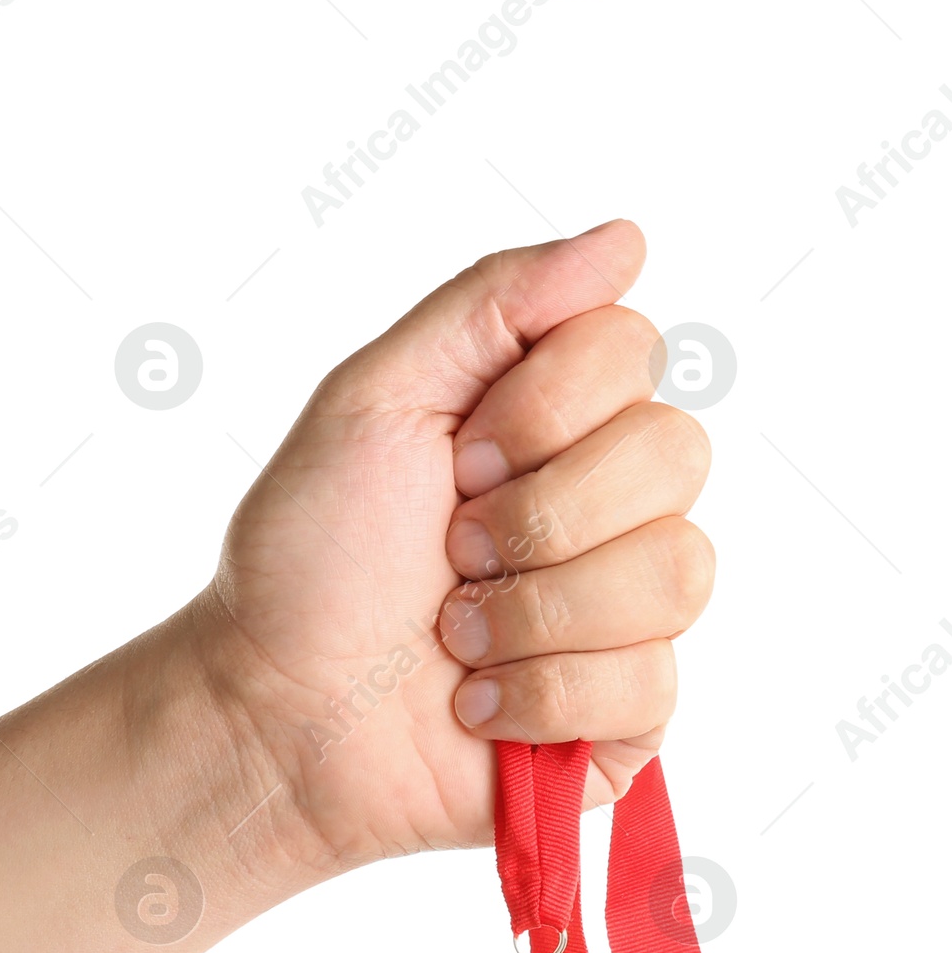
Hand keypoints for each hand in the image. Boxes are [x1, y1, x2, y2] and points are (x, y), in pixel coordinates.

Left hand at [183, 218, 713, 879]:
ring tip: (458, 638)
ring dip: (536, 611)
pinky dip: (539, 697)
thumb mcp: (375, 399)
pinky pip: (651, 681)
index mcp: (556, 416)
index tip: (455, 460)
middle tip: (452, 552)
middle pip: (678, 454)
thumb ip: (492, 304)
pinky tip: (478, 706)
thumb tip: (626, 237)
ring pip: (677, 571)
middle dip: (540, 513)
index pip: (635, 351)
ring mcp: (627, 610)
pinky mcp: (629, 714)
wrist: (273, 715)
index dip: (543, 408)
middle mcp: (609, 502)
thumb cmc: (309, 561)